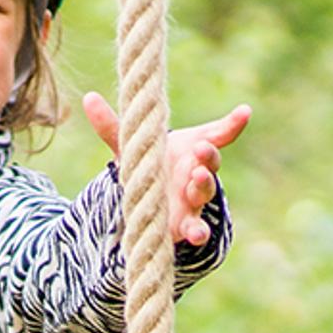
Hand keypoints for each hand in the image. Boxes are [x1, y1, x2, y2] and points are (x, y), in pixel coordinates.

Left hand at [84, 92, 249, 246]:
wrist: (154, 203)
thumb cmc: (152, 167)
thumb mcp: (131, 149)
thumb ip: (112, 127)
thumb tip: (88, 98)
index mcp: (192, 151)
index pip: (216, 135)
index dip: (232, 124)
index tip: (244, 112)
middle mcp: (197, 174)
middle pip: (210, 163)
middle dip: (207, 156)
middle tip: (202, 148)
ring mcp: (194, 200)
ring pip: (204, 192)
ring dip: (203, 185)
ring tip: (198, 177)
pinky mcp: (187, 225)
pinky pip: (197, 229)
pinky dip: (199, 232)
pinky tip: (197, 235)